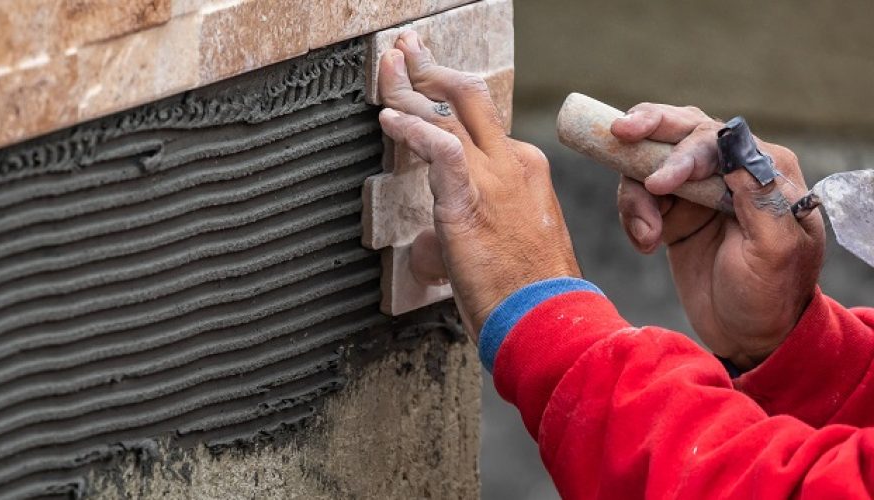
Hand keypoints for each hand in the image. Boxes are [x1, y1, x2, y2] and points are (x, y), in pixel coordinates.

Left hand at [375, 31, 580, 332]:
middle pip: (466, 97)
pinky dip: (410, 129)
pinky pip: (438, 149)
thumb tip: (432, 245)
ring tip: (386, 67)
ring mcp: (493, 178)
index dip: (443, 97)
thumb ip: (468, 231)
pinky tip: (387, 118)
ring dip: (409, 86)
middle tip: (404, 49)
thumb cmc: (527, 296)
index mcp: (523, 169)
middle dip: (430, 68)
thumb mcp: (503, 248)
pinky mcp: (469, 200)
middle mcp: (511, 163)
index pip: (478, 119)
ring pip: (447, 114)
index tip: (421, 81)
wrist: (549, 321)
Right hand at [612, 104, 824, 369]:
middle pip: (682, 128)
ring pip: (650, 161)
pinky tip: (645, 244)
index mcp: (766, 171)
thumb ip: (762, 202)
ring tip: (646, 237)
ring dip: (637, 195)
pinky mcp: (674, 210)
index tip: (658, 184)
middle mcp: (732, 170)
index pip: (718, 140)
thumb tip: (738, 155)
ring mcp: (700, 189)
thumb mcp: (775, 254)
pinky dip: (632, 215)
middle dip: (649, 128)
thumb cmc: (769, 295)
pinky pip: (638, 193)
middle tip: (619, 132)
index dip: (683, 153)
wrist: (747, 334)